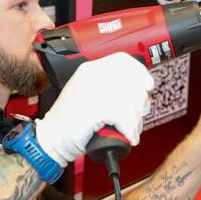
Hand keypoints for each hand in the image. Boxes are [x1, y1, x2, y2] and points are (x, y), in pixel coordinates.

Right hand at [35, 53, 153, 165]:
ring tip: (129, 130)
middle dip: (140, 102)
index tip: (148, 85)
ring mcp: (93, 90)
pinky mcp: (96, 108)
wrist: (52, 138)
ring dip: (135, 120)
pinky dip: (130, 130)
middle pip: (132, 82)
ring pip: (131, 101)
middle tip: (138, 114)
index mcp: (90, 69)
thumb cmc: (68, 122)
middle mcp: (92, 75)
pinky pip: (125, 117)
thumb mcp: (87, 94)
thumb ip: (107, 87)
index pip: (122, 60)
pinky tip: (127, 136)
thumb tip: (136, 90)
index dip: (139, 72)